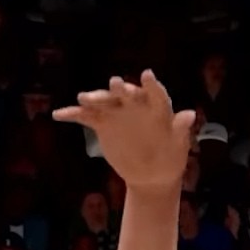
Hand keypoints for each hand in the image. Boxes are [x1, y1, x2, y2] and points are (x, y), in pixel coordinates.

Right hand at [52, 71, 197, 194]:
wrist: (151, 174)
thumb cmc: (169, 157)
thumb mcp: (178, 145)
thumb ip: (180, 129)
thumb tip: (190, 115)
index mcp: (156, 107)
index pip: (155, 93)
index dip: (151, 85)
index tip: (147, 75)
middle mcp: (135, 105)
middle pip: (125, 93)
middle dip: (119, 88)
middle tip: (114, 83)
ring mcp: (117, 113)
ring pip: (103, 101)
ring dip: (94, 98)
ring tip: (82, 99)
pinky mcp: (103, 124)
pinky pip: (86, 117)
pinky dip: (73, 115)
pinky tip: (58, 114)